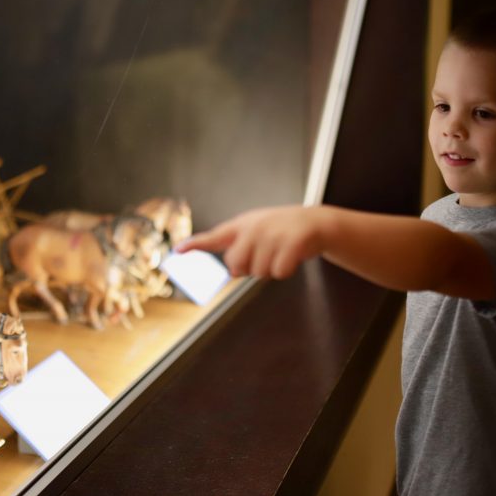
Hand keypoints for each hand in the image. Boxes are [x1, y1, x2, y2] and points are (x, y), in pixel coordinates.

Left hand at [177, 206, 323, 278]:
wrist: (316, 222)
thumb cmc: (282, 231)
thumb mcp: (258, 231)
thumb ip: (239, 247)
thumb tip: (233, 272)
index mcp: (243, 225)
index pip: (215, 236)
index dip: (196, 244)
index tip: (178, 250)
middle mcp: (254, 227)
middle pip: (236, 265)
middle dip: (250, 268)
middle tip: (265, 255)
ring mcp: (273, 233)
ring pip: (260, 272)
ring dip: (271, 269)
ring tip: (281, 252)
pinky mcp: (291, 242)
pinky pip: (279, 272)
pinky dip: (286, 270)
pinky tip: (293, 257)